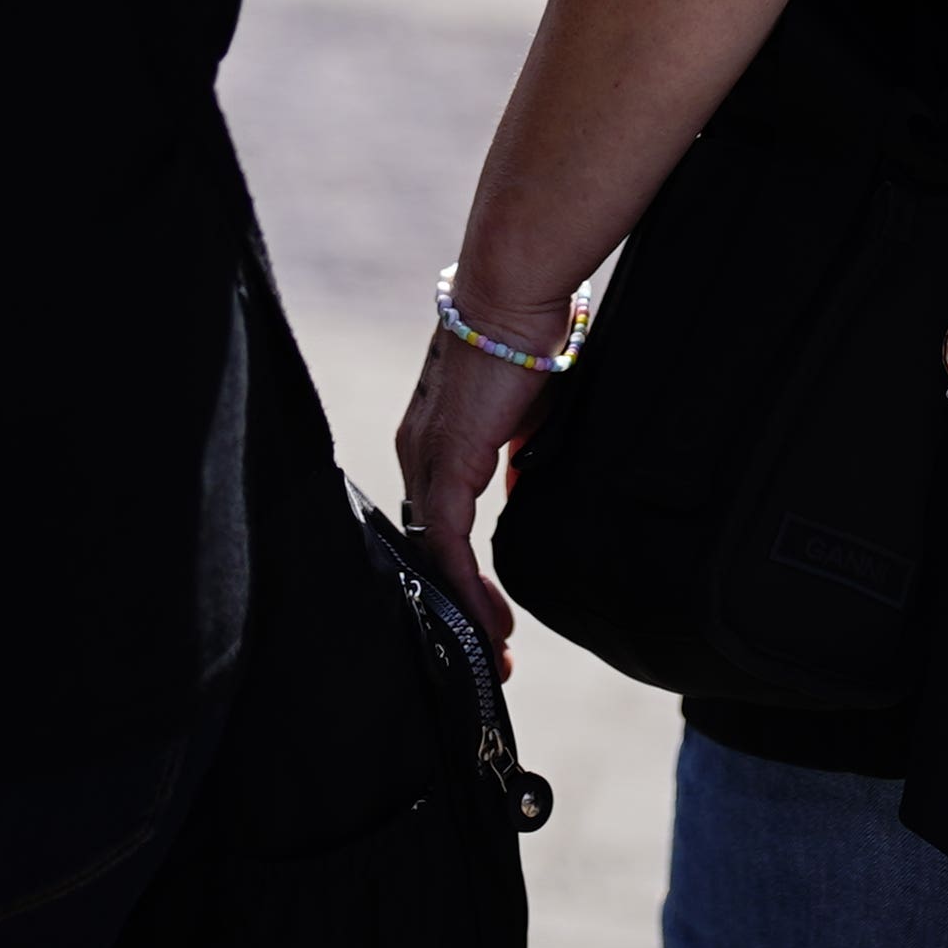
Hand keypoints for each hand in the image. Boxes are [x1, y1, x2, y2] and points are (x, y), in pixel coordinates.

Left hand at [392, 314, 562, 653]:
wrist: (515, 292)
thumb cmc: (529, 337)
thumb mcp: (528, 413)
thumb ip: (519, 455)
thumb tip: (524, 489)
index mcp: (436, 441)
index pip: (442, 520)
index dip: (460, 571)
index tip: (489, 612)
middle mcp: (419, 454)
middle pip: (433, 547)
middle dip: (459, 607)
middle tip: (492, 654)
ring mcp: (428, 460)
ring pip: (438, 556)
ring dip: (466, 612)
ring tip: (496, 654)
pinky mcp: (446, 462)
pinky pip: (451, 545)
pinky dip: (468, 591)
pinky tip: (492, 627)